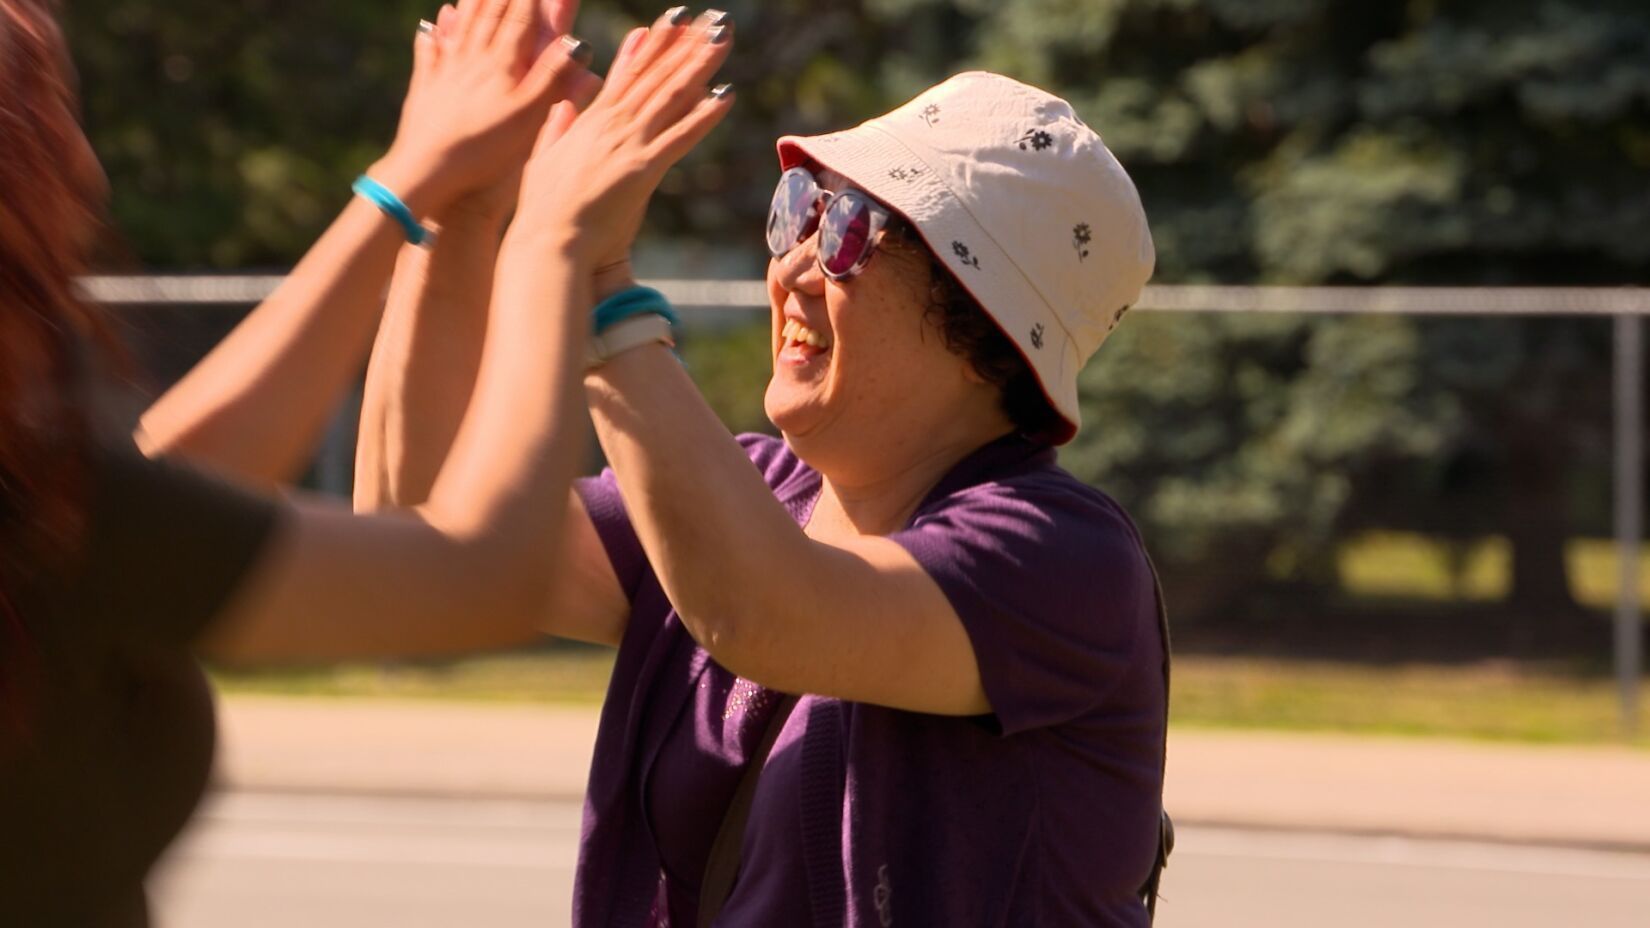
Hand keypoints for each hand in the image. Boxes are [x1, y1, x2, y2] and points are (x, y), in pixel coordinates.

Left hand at [435, 0, 585, 226]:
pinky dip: (433, 37)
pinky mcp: (425, 91)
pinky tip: (430, 25)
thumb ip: (553, 79)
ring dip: (472, 6)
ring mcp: (446, 73)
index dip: (530, 0)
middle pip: (490, 18)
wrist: (428, 169)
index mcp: (503, 67)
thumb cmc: (485, 148)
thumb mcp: (530, 117)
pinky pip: (429, 55)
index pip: (519, 22)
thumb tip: (578, 47)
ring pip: (462, 30)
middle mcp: (474, 62)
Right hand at [507, 8, 734, 263]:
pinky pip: (680, 136)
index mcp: (590, 121)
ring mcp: (628, 144)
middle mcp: (611, 125)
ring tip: (722, 37)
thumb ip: (557, 126)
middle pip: (655, 75)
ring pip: (670, 95)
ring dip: (699, 64)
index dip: (652, 44)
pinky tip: (726, 95)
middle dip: (685, 43)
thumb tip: (565, 103)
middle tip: (712, 19)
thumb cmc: (544, 210)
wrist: (548, 241)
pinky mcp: (643, 169)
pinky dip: (704, 115)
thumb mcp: (545, 156)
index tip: (673, 20)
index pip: (629, 74)